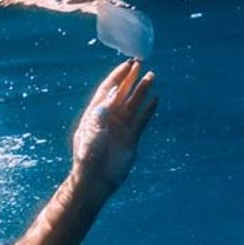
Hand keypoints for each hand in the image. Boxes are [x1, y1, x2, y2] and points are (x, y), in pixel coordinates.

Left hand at [71, 58, 157, 194]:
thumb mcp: (91, 137)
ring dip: (141, 90)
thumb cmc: (88, 160)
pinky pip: (141, 120)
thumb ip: (99, 118)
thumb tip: (106, 99)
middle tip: (140, 63)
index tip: (127, 65)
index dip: (116, 77)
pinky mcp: (130, 138)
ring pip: (133, 104)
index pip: (106, 91)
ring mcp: (120, 128)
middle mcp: (107, 119)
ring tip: (151, 76)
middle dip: (130, 79)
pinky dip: (148, 109)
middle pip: (121, 94)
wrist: (96, 181)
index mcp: (94, 116)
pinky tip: (155, 99)